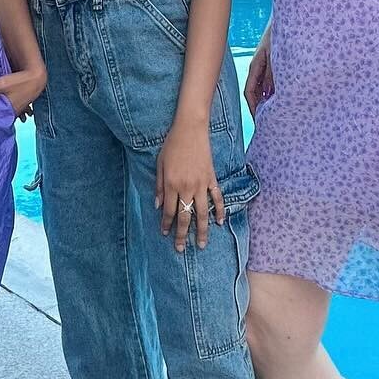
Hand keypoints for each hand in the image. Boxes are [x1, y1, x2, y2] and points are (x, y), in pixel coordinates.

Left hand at [0, 64, 45, 120]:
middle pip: (0, 120)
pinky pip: (11, 111)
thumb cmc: (18, 81)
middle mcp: (14, 113)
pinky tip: (0, 110)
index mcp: (8, 112)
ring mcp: (19, 109)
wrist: (37, 76)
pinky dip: (5, 111)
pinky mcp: (21, 104)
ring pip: (6, 116)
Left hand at [155, 119, 224, 251]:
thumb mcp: (159, 164)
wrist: (190, 130)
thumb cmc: (172, 145)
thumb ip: (159, 187)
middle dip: (182, 234)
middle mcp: (187, 187)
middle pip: (185, 217)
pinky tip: (219, 222)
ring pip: (202, 212)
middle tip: (181, 249)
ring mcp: (201, 184)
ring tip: (202, 244)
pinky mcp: (211, 178)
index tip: (165, 234)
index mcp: (172, 185)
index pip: (169, 211)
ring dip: (202, 230)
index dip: (167, 225)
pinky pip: (217, 198)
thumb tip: (158, 206)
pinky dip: (220, 210)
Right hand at [245, 28, 274, 117]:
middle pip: (255, 92)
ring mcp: (264, 64)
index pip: (249, 92)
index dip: (253, 108)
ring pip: (263, 86)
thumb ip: (272, 74)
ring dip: (268, 98)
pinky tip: (282, 96)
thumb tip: (269, 93)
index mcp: (255, 66)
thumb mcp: (275, 56)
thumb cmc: (278, 34)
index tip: (259, 120)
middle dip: (260, 107)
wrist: (285, 20)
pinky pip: (270, 80)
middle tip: (268, 120)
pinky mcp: (271, 62)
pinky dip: (274, 90)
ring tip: (276, 111)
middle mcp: (258, 67)